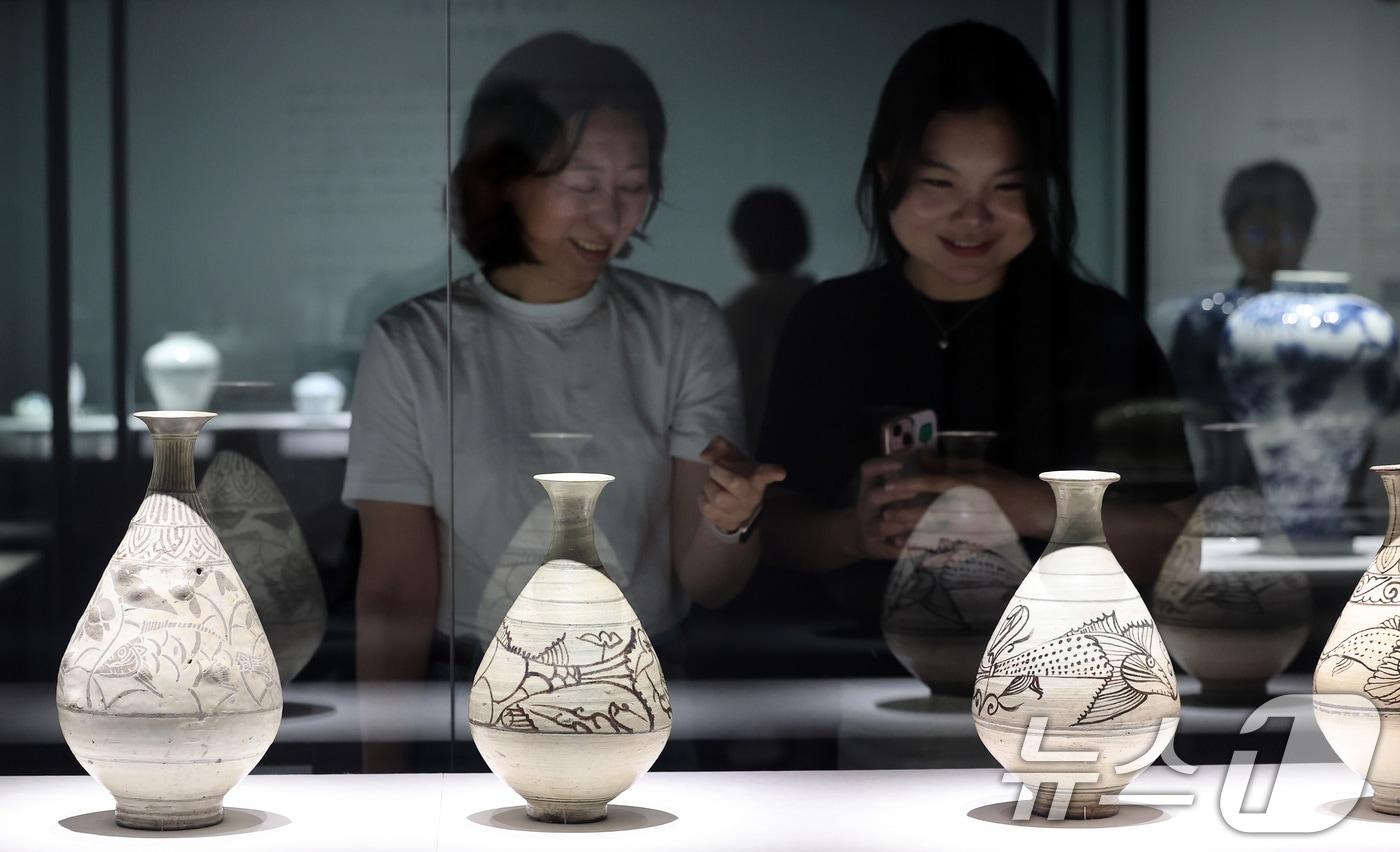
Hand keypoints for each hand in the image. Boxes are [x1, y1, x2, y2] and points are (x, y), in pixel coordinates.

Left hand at [698, 437, 785, 533]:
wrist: (735, 507)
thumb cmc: (735, 476)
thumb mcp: (732, 458)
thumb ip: (720, 447)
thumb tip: (705, 455)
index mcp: (757, 478)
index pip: (766, 473)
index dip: (773, 472)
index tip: (781, 472)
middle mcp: (752, 496)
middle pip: (734, 483)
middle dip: (718, 472)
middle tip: (715, 469)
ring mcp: (740, 512)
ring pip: (716, 496)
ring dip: (708, 486)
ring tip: (713, 484)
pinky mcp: (726, 522)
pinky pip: (706, 508)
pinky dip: (703, 498)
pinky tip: (709, 497)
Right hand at [853, 455, 936, 559]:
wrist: (855, 537)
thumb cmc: (877, 509)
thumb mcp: (881, 491)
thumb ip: (898, 479)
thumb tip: (928, 458)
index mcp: (868, 488)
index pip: (867, 471)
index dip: (881, 466)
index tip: (901, 463)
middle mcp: (865, 507)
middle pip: (873, 497)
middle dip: (894, 494)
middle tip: (916, 491)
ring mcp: (868, 528)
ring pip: (883, 526)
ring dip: (904, 523)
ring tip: (926, 520)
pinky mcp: (875, 548)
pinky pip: (890, 550)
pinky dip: (905, 547)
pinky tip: (921, 544)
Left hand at [890, 457, 1053, 538]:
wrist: (1033, 509)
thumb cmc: (1004, 483)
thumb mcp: (978, 467)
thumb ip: (948, 465)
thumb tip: (921, 459)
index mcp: (967, 484)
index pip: (932, 484)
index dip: (908, 485)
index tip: (888, 486)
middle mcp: (966, 506)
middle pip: (928, 511)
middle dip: (902, 515)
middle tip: (882, 516)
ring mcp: (971, 526)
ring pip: (934, 532)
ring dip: (910, 534)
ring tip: (891, 535)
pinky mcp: (975, 541)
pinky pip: (948, 547)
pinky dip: (929, 550)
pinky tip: (913, 552)